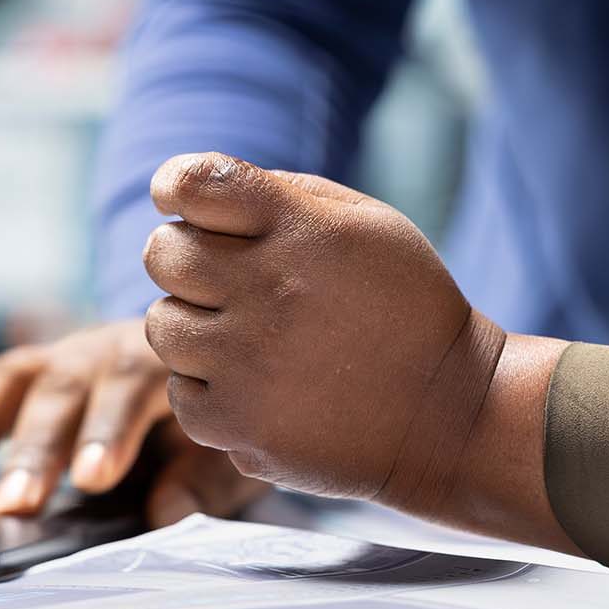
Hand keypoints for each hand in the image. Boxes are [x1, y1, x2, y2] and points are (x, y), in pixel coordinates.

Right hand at [0, 319, 267, 522]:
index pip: (134, 386)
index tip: (92, 479)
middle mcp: (105, 351)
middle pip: (66, 387)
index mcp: (163, 363)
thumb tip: (165, 516)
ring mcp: (59, 357)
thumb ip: (203, 481)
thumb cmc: (207, 419)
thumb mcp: (225, 452)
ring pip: (12, 380)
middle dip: (37, 446)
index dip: (111, 429)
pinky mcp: (25, 372)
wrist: (192, 373)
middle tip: (15, 504)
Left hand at [143, 153, 504, 517]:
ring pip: (161, 326)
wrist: (447, 413)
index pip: (192, 183)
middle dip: (185, 262)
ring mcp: (248, 363)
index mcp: (299, 230)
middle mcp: (266, 290)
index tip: (181, 202)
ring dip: (193, 328)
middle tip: (225, 283)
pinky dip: (208, 389)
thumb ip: (287, 196)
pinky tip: (255, 387)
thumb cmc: (407, 308)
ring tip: (246, 340)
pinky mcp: (239, 424)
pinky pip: (179, 393)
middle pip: (162, 255)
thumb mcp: (371, 225)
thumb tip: (202, 196)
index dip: (175, 186)